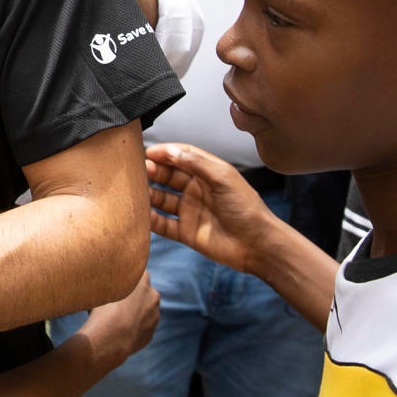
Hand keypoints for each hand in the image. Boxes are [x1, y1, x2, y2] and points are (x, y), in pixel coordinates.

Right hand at [75, 270, 159, 373]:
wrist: (111, 340)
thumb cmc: (103, 310)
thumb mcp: (102, 288)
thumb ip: (109, 281)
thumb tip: (100, 275)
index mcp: (143, 280)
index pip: (137, 270)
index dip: (126, 275)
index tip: (116, 280)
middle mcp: (153, 296)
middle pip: (143, 290)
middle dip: (133, 294)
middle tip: (115, 300)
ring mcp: (155, 316)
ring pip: (145, 310)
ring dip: (135, 311)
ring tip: (116, 318)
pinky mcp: (151, 333)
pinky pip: (142, 326)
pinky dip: (133, 327)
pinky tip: (119, 330)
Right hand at [145, 144, 279, 276]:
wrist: (258, 245)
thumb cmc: (246, 208)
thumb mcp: (223, 178)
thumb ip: (196, 163)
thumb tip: (170, 150)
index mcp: (207, 174)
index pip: (181, 157)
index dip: (165, 153)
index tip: (149, 152)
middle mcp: (196, 190)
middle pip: (168, 176)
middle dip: (154, 171)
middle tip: (140, 169)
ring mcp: (189, 211)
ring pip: (162, 199)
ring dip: (149, 194)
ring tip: (138, 190)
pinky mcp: (185, 232)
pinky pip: (163, 224)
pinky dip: (151, 219)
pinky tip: (143, 214)